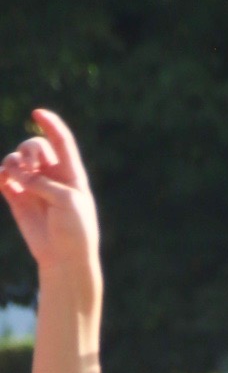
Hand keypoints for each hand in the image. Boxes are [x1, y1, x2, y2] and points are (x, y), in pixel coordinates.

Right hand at [0, 111, 99, 274]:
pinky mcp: (18, 199)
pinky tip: (1, 180)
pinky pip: (3, 178)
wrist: (64, 260)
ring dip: (13, 163)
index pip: (61, 141)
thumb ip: (44, 183)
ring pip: (17, 160)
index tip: (37, 112)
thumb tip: (18, 174)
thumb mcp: (67, 202)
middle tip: (28, 166)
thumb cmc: (75, 231)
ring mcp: (33, 186)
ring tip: (15, 177)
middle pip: (35, 147)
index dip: (51, 123)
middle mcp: (51, 176)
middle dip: (29, 150)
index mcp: (71, 173)